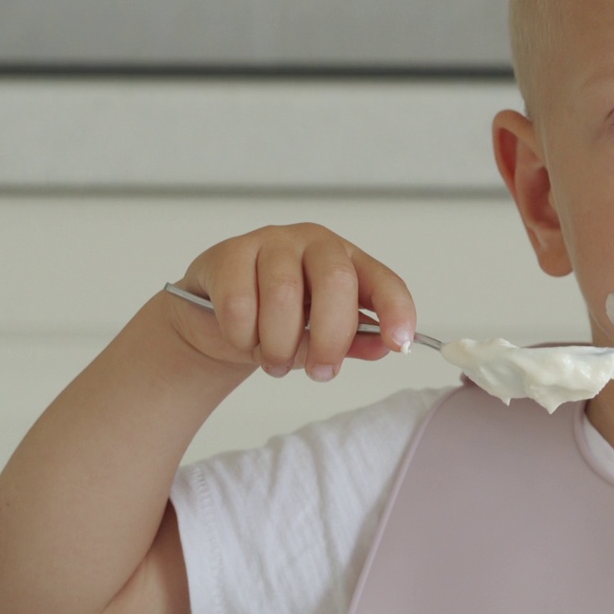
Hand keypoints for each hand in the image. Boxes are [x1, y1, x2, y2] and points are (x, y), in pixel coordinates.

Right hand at [166, 223, 414, 380]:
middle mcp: (315, 244)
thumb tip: (383, 347)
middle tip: (320, 372)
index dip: (396, 310)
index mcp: (349, 262)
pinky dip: (243, 337)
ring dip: (280, 345)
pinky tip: (244, 340)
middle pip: (335, 283)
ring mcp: (272, 242)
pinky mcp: (230, 253)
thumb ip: (353, 341)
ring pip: (284, 296)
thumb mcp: (320, 335)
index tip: (399, 343)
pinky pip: (239, 303)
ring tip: (275, 362)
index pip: (384, 281)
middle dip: (330, 338)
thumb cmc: (278, 321)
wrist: (213, 316)